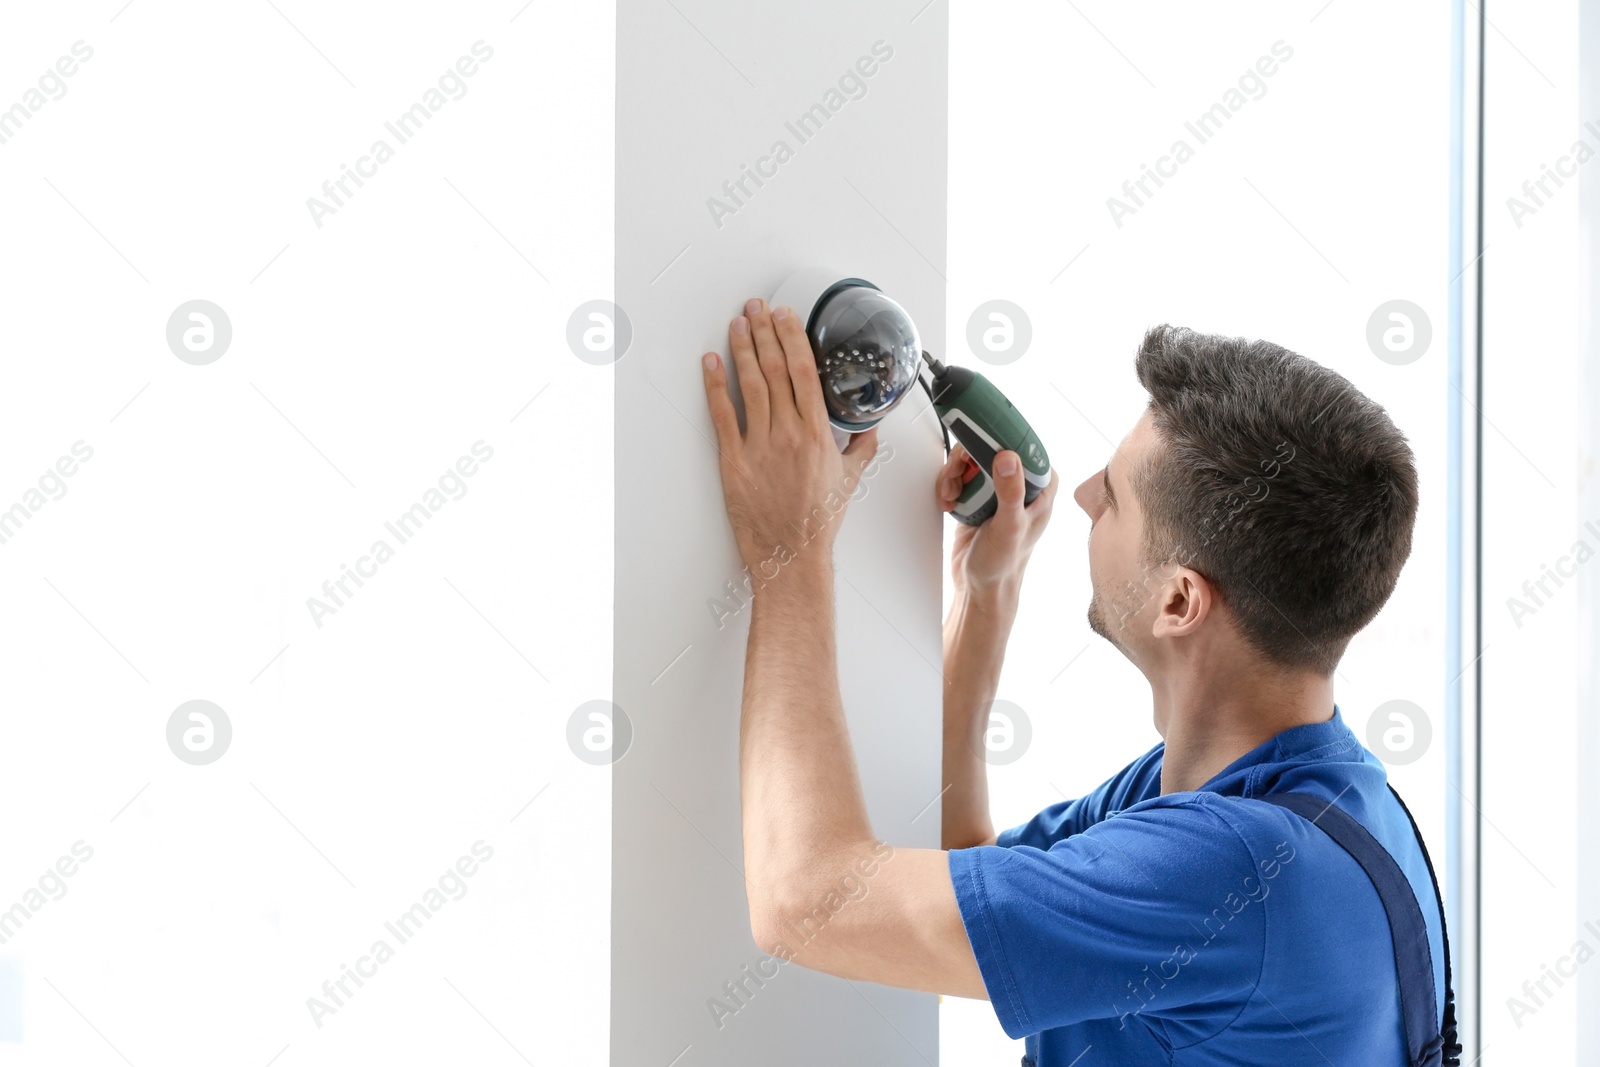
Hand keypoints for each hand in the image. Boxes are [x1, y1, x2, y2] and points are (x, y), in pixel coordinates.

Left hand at [702, 297, 879, 572]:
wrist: (791, 556)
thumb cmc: (818, 523)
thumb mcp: (850, 481)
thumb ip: (861, 448)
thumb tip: (869, 428)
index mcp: (818, 434)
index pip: (804, 372)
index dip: (792, 338)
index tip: (786, 316)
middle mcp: (789, 435)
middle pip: (775, 370)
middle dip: (764, 332)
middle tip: (755, 307)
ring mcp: (759, 447)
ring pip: (750, 385)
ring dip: (741, 349)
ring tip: (736, 324)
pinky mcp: (734, 462)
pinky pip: (723, 416)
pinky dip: (715, 386)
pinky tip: (710, 364)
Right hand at [937, 442, 1057, 596]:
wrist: (981, 587)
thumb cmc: (1004, 565)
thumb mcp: (1009, 527)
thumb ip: (1011, 492)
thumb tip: (1007, 459)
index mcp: (1040, 486)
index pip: (1021, 444)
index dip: (998, 436)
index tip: (979, 435)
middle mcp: (1021, 483)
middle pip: (989, 447)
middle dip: (967, 460)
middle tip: (959, 475)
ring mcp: (998, 489)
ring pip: (971, 460)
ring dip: (954, 475)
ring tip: (953, 495)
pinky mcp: (978, 496)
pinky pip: (959, 476)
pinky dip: (949, 485)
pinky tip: (951, 502)